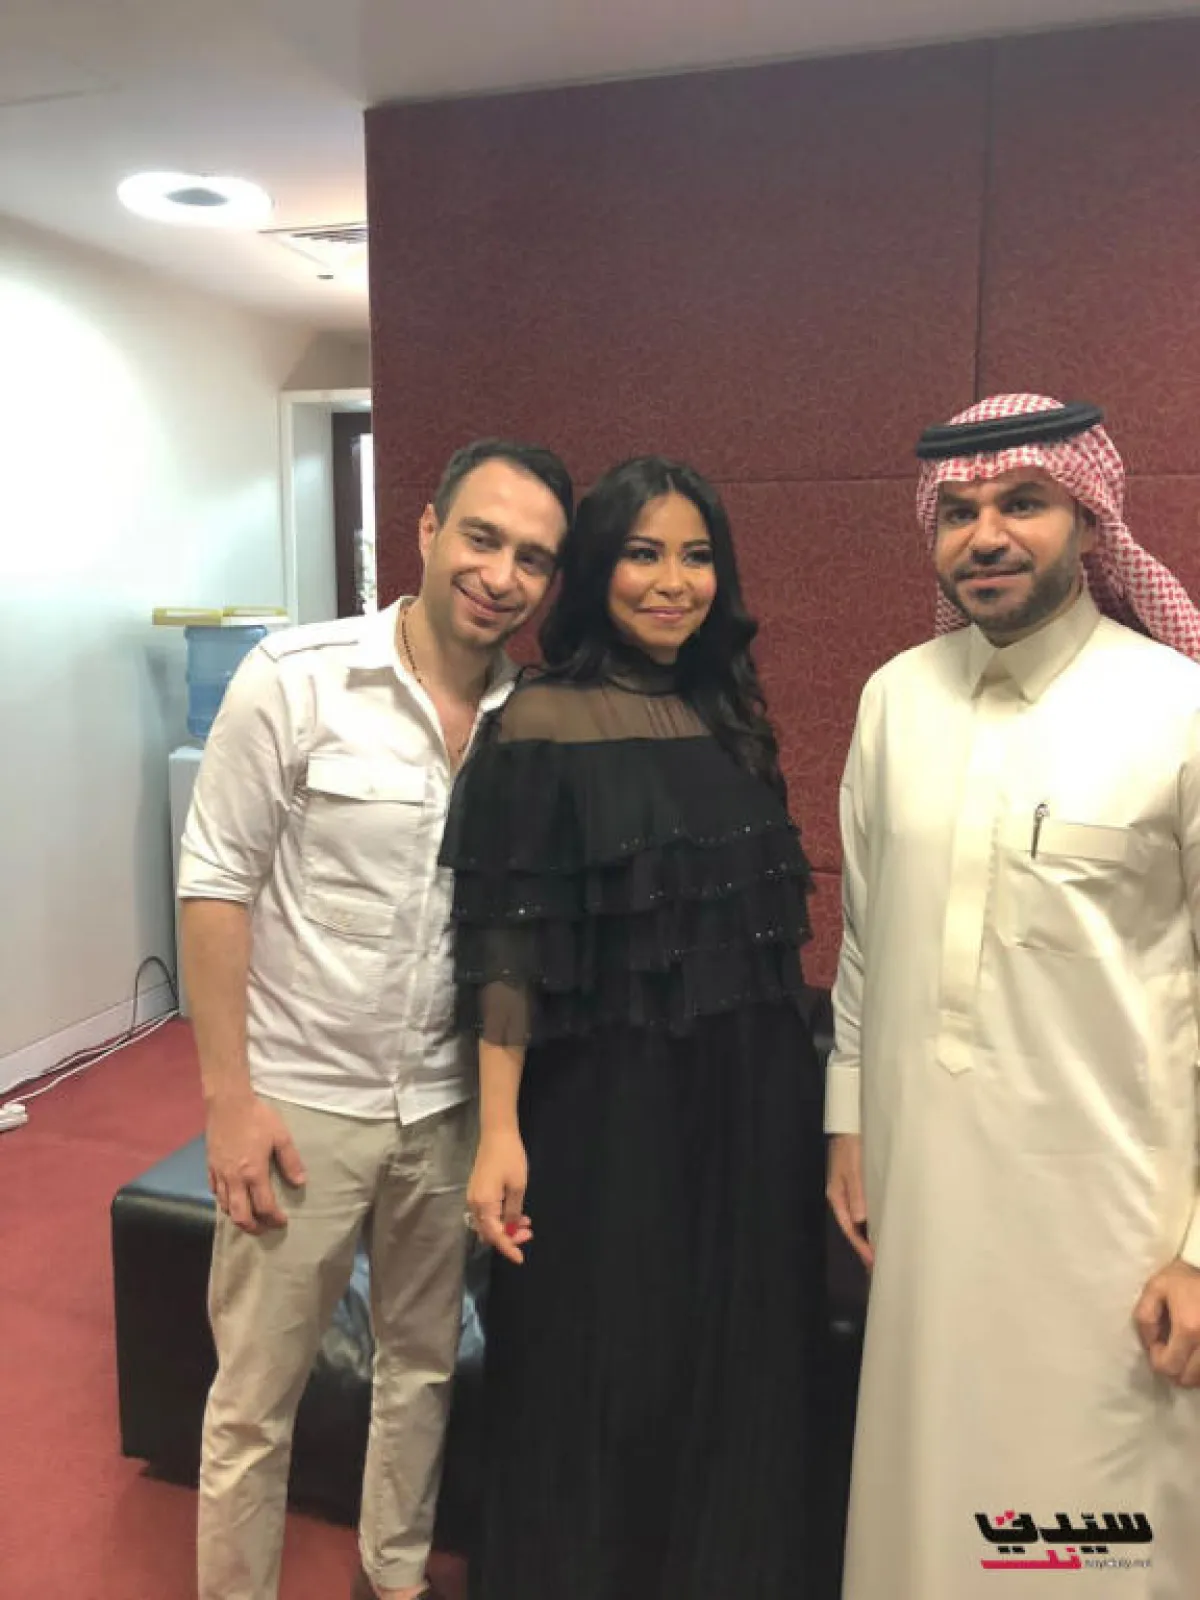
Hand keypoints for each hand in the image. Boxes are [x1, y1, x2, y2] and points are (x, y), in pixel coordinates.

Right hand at [205, 1092, 306, 1234]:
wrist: (228, 1102)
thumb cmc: (257, 1117)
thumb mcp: (281, 1137)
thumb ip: (291, 1161)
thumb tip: (300, 1183)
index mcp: (254, 1173)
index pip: (264, 1206)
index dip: (274, 1218)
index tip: (282, 1222)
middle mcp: (235, 1179)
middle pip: (240, 1215)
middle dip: (253, 1227)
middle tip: (264, 1229)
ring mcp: (220, 1173)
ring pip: (225, 1206)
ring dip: (238, 1216)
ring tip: (249, 1217)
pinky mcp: (210, 1165)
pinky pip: (214, 1191)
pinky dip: (223, 1200)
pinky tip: (230, 1198)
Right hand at [468, 1127, 531, 1264]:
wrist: (497, 1134)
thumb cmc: (510, 1158)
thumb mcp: (517, 1186)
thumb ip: (513, 1211)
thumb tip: (510, 1230)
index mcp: (484, 1204)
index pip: (495, 1235)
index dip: (507, 1248)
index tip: (520, 1258)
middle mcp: (474, 1204)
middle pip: (489, 1231)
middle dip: (508, 1237)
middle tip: (528, 1234)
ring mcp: (474, 1197)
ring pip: (488, 1223)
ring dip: (505, 1227)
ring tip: (526, 1225)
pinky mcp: (477, 1191)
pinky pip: (487, 1213)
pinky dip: (501, 1217)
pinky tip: (516, 1214)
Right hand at [826, 1132, 873, 1269]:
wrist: (849, 1126)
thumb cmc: (851, 1148)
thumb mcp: (854, 1170)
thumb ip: (857, 1193)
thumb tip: (860, 1221)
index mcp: (837, 1197)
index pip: (849, 1228)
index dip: (860, 1246)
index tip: (872, 1262)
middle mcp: (841, 1198)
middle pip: (851, 1228)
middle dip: (863, 1246)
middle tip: (877, 1265)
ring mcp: (848, 1192)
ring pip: (857, 1220)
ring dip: (867, 1235)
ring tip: (880, 1251)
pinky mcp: (856, 1185)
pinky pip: (862, 1210)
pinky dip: (870, 1222)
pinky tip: (879, 1227)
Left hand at [1133, 1257, 1199, 1386]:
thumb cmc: (1185, 1276)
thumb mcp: (1156, 1288)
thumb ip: (1145, 1317)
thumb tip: (1149, 1343)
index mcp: (1188, 1330)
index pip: (1167, 1366)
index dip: (1155, 1357)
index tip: (1157, 1341)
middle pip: (1186, 1379)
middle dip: (1173, 1368)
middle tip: (1169, 1347)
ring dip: (1189, 1370)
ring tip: (1184, 1349)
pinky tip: (1196, 1350)